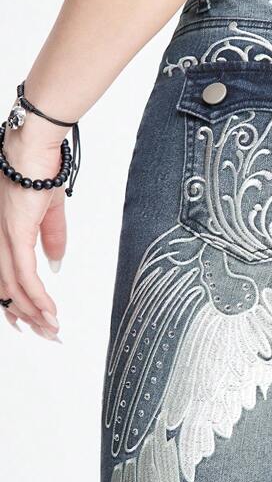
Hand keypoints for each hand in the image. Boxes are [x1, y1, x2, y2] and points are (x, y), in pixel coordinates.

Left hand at [0, 121, 65, 339]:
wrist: (34, 146)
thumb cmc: (40, 167)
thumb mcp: (49, 209)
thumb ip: (52, 238)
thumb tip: (56, 265)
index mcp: (0, 232)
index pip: (2, 278)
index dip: (13, 303)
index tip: (27, 323)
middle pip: (4, 289)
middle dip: (25, 316)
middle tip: (44, 335)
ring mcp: (2, 237)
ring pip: (13, 287)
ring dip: (34, 312)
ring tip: (51, 329)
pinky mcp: (15, 234)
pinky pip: (24, 275)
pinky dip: (37, 297)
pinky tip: (49, 312)